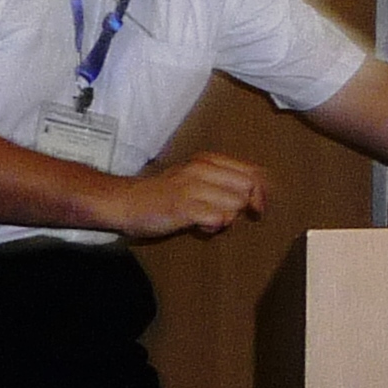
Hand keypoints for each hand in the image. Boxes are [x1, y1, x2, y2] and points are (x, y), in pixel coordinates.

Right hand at [107, 151, 268, 239]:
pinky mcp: (184, 207)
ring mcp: (192, 187)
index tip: (258, 207)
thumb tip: (258, 192)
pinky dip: (212, 226)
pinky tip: (197, 225)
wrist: (125, 201)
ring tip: (205, 218)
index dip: (262, 191)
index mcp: (208, 160)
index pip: (252, 171)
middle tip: (224, 214)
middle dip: (242, 206)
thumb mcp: (195, 176)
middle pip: (247, 189)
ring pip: (235, 204)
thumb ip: (223, 179)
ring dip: (225, 218)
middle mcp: (202, 169)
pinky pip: (218, 219)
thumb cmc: (164, 192)